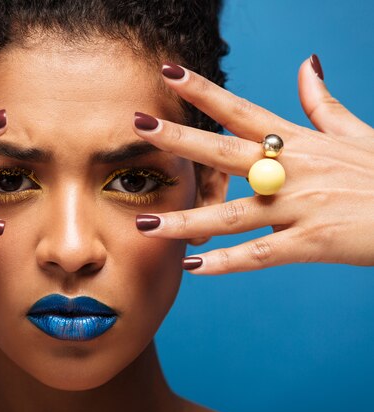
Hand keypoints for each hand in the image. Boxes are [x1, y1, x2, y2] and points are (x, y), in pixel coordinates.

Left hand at [132, 56, 373, 274]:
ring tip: (146, 224)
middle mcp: (293, 169)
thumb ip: (322, 102)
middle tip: (139, 124)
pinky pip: (261, 254)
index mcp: (298, 142)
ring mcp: (301, 206)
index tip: (169, 72)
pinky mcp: (314, 242)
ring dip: (187, 219)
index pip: (241, 111)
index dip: (204, 91)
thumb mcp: (353, 132)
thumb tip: (307, 64)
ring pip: (233, 213)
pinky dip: (227, 263)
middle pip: (226, 152)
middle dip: (180, 138)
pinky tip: (194, 266)